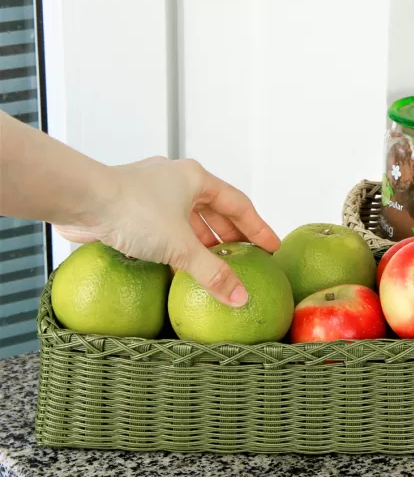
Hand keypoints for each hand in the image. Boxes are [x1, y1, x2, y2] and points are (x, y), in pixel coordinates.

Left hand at [55, 156, 279, 306]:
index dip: (258, 228)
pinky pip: (163, 227)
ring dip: (202, 241)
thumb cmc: (132, 210)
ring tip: (214, 264)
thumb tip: (240, 297)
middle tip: (245, 258)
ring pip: (187, 218)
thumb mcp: (181, 247)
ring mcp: (152, 192)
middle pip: (214, 210)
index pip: (239, 204)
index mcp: (196, 179)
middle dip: (230, 235)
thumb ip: (212, 273)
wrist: (79, 199)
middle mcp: (176, 181)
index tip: (271, 247)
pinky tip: (177, 266)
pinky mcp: (130, 206)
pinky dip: (176, 245)